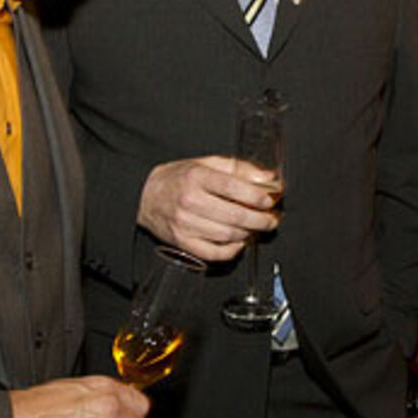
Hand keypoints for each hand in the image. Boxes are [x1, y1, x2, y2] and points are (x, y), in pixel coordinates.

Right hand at [138, 155, 281, 260]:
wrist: (145, 196)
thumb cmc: (179, 179)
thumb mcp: (207, 164)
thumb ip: (239, 169)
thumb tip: (268, 178)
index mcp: (197, 177)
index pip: (233, 188)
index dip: (256, 196)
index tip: (270, 200)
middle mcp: (189, 201)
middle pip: (234, 215)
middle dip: (260, 220)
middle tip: (271, 219)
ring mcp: (185, 224)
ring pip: (228, 235)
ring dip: (249, 233)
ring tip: (256, 228)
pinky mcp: (182, 243)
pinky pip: (214, 253)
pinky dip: (232, 250)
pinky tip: (239, 241)